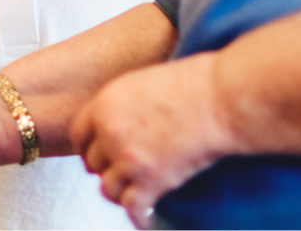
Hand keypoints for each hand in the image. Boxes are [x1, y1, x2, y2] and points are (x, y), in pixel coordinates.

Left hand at [71, 52, 237, 228]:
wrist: (221, 99)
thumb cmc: (192, 84)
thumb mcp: (142, 83)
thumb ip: (123, 105)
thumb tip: (119, 122)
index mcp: (104, 104)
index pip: (79, 134)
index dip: (88, 147)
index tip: (98, 154)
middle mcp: (110, 133)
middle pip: (92, 163)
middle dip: (105, 169)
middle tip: (119, 173)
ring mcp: (129, 159)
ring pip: (108, 189)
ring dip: (120, 193)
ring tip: (132, 194)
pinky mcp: (151, 181)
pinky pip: (133, 208)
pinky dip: (139, 218)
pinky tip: (146, 220)